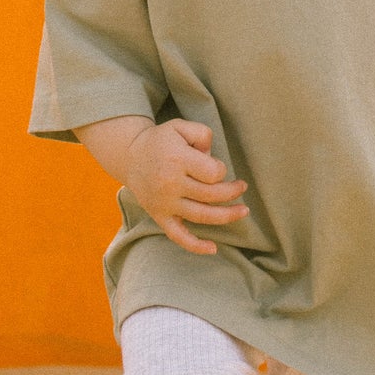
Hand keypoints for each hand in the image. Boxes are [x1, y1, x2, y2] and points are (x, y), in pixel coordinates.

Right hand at [123, 119, 248, 256]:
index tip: (216, 165)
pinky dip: (195, 246)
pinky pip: (178, 236)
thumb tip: (212, 156)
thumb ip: (202, 134)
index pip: (213, 172)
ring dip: (227, 216)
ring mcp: (164, 203)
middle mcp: (170, 183)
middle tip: (242, 187)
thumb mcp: (180, 126)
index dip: (221, 169)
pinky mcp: (159, 216)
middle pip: (211, 195)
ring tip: (243, 211)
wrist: (130, 155)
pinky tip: (213, 249)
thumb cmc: (161, 140)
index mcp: (177, 159)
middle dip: (232, 192)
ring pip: (202, 216)